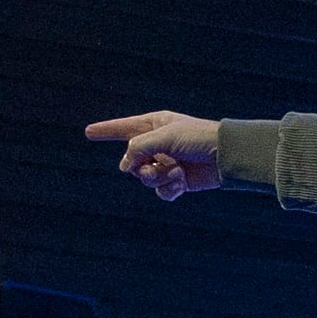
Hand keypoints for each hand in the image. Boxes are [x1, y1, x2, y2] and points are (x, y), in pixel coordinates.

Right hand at [85, 111, 222, 200]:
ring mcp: (168, 164)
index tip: (88, 132)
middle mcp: (158, 145)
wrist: (227, 156)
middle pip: (132, 161)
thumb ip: (138, 147)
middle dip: (141, 167)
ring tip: (176, 172)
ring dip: (158, 178)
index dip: (106, 130)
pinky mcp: (178, 181)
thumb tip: (125, 166)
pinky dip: (169, 190)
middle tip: (155, 165)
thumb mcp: (164, 136)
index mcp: (155, 126)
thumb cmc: (198, 138)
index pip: (124, 127)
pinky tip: (181, 184)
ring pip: (145, 178)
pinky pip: (161, 191)